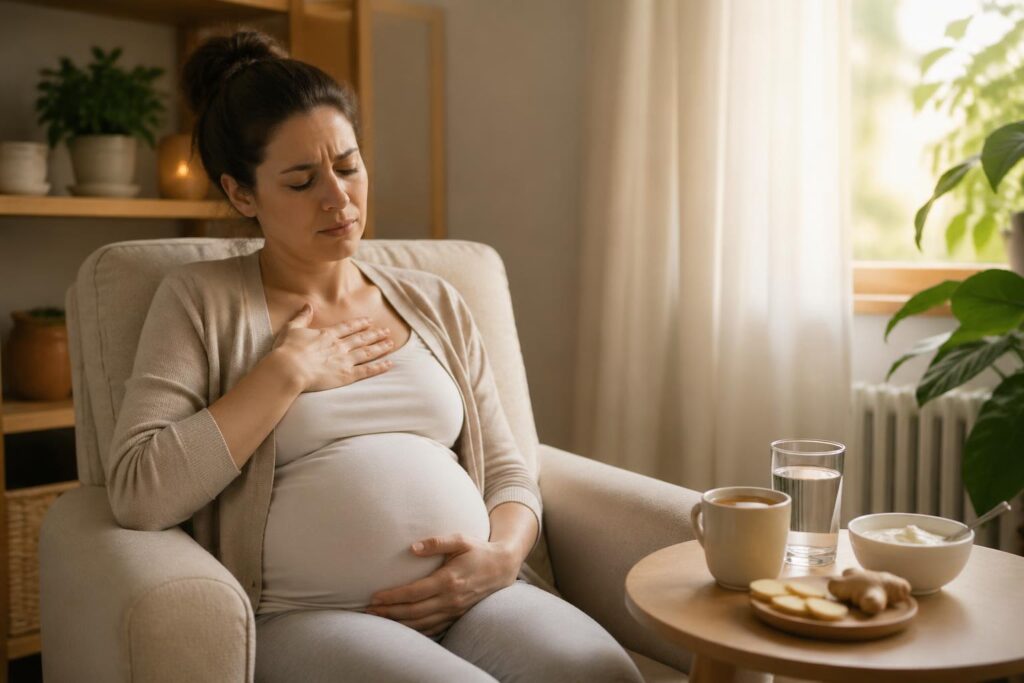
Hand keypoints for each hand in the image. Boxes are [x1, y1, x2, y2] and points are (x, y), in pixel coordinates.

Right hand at [271, 303, 393, 391]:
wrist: (289, 369)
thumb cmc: (287, 350)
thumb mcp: (292, 328)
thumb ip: (301, 317)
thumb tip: (307, 305)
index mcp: (327, 335)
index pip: (348, 327)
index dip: (360, 323)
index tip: (369, 321)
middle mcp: (339, 346)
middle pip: (362, 338)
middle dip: (375, 334)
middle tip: (386, 331)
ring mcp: (345, 360)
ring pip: (367, 352)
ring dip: (380, 347)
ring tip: (391, 343)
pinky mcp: (347, 375)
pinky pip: (367, 370)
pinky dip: (379, 367)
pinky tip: (389, 363)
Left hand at [366, 533, 520, 636]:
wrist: (502, 568)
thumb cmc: (478, 550)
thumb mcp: (461, 539)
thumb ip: (437, 542)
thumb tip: (412, 548)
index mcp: (449, 580)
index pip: (414, 592)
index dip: (393, 597)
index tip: (375, 597)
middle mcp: (451, 599)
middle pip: (414, 611)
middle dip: (390, 612)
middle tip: (369, 610)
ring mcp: (454, 611)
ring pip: (422, 623)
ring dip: (399, 623)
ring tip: (379, 619)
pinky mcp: (457, 616)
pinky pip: (433, 628)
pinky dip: (416, 631)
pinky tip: (402, 627)